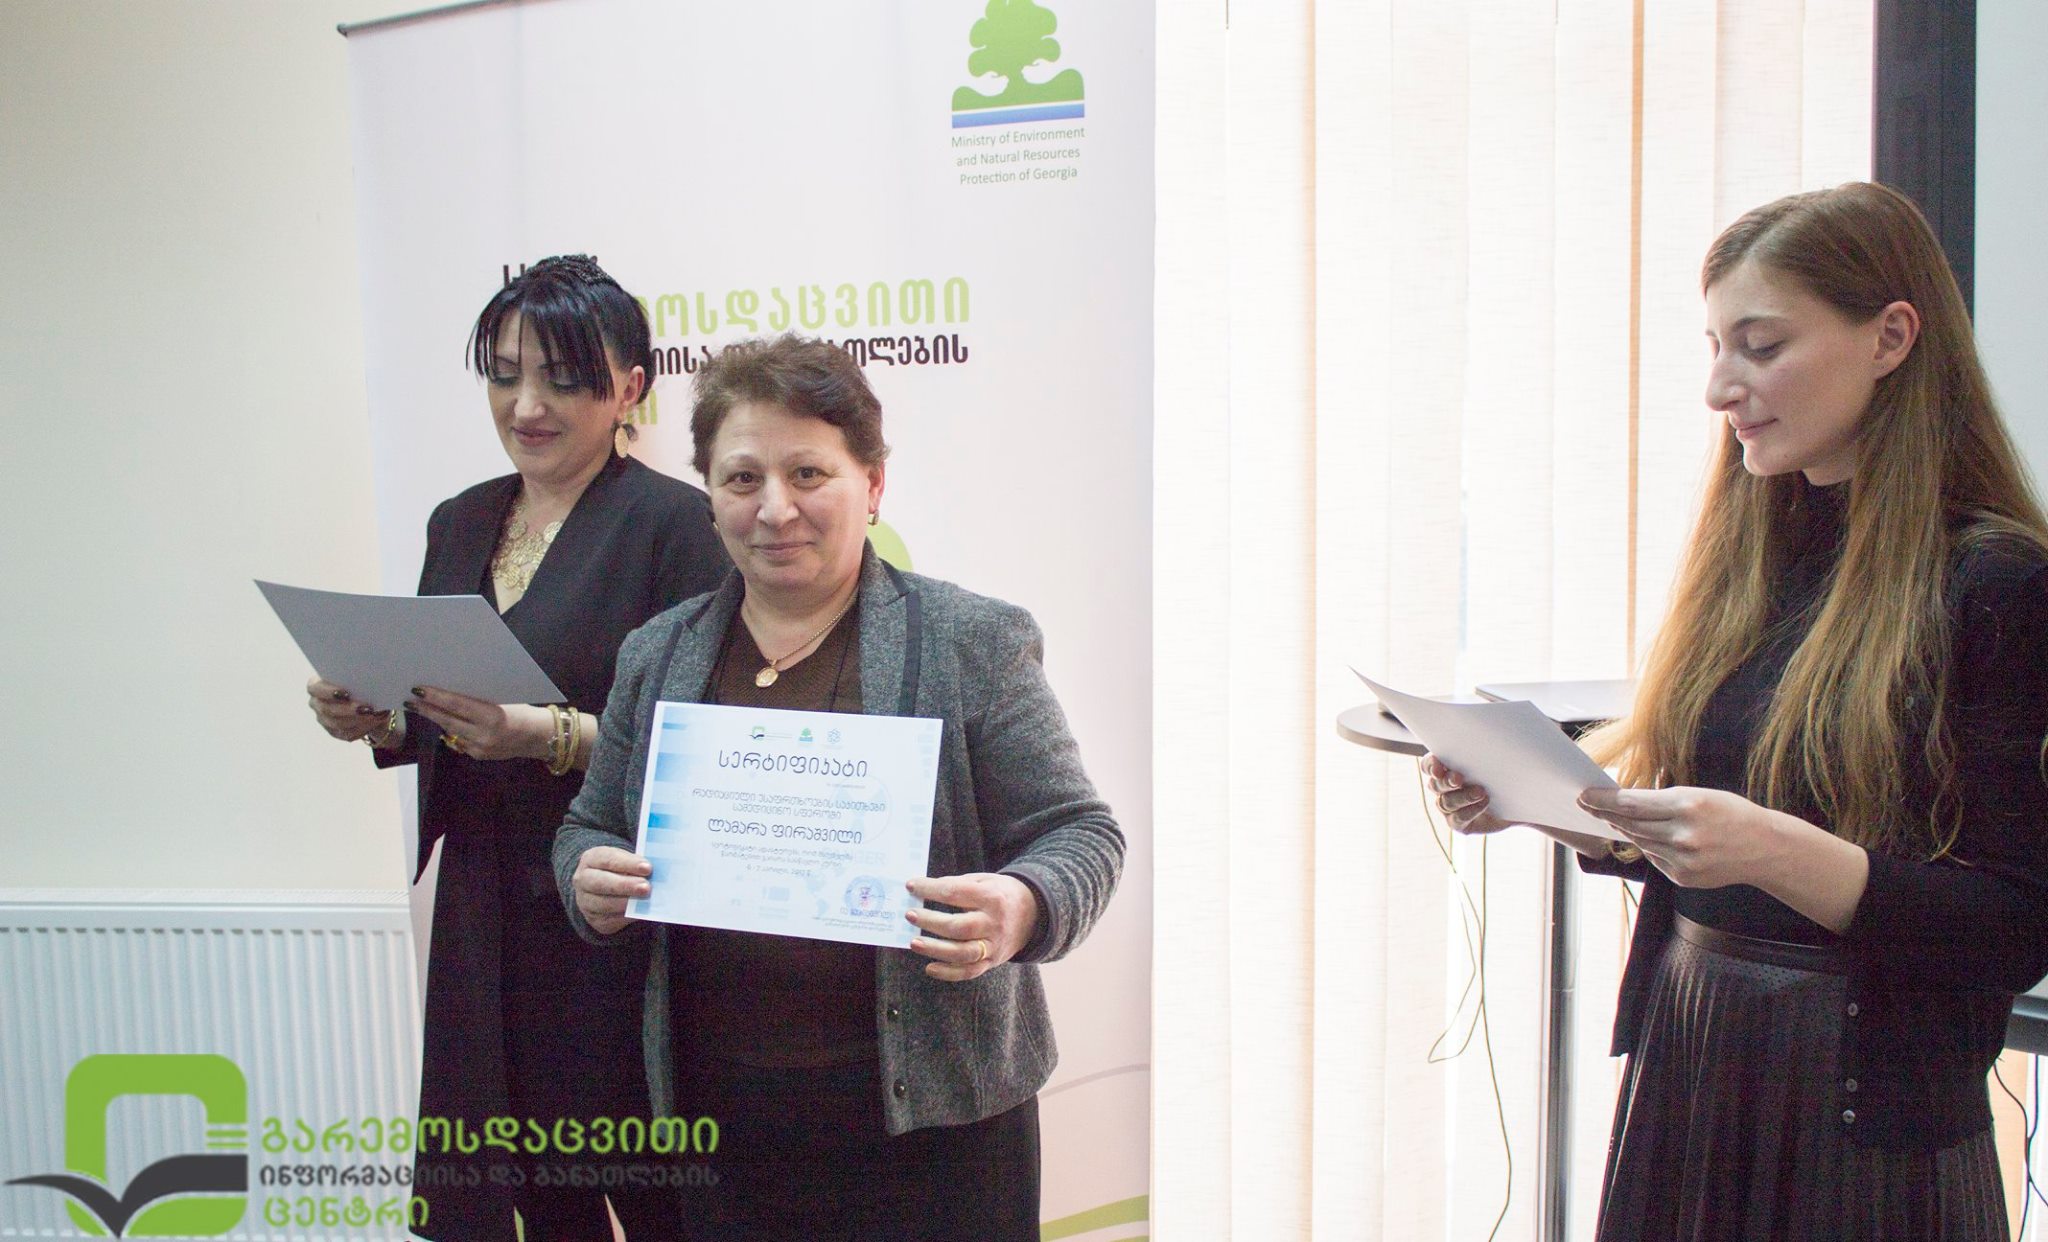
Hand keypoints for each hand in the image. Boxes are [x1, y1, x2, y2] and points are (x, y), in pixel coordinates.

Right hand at [306, 677, 396, 743]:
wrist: (369, 700)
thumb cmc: (361, 682)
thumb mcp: (359, 676)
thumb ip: (357, 676)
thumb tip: (369, 678)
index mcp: (317, 686)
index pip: (315, 689)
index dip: (328, 692)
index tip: (346, 693)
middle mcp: (317, 703)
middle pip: (327, 709)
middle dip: (348, 710)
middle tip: (366, 708)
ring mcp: (324, 720)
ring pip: (338, 724)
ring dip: (358, 720)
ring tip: (374, 715)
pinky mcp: (336, 732)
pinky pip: (347, 733)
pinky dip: (363, 727)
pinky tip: (375, 720)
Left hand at [407, 686, 549, 761]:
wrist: (542, 737)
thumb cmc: (524, 710)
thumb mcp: (504, 699)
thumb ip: (479, 700)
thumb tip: (452, 691)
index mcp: (492, 717)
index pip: (456, 705)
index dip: (435, 698)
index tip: (418, 690)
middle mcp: (484, 735)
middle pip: (448, 721)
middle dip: (427, 710)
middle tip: (410, 701)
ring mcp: (480, 749)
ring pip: (451, 731)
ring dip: (437, 719)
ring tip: (422, 708)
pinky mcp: (479, 756)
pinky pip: (459, 741)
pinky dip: (452, 730)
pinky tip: (445, 721)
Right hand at [572, 846, 651, 935]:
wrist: (603, 888)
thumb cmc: (619, 869)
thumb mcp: (625, 860)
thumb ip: (636, 865)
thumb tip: (655, 873)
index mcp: (591, 859)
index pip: (608, 859)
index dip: (628, 864)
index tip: (648, 868)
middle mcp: (583, 880)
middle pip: (601, 883)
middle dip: (625, 885)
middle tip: (646, 887)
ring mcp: (585, 901)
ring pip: (603, 904)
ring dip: (626, 903)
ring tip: (644, 900)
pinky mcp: (594, 919)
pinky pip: (609, 920)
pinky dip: (626, 917)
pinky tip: (639, 912)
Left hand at [903, 873, 1039, 981]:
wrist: (1034, 913)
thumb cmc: (1000, 894)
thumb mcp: (986, 880)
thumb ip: (959, 884)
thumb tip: (926, 890)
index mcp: (991, 897)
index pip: (955, 893)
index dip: (930, 889)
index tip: (911, 886)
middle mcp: (994, 923)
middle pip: (959, 927)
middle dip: (930, 921)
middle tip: (910, 915)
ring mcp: (994, 945)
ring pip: (963, 953)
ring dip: (935, 950)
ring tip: (913, 943)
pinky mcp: (992, 961)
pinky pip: (970, 971)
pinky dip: (948, 973)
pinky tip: (929, 968)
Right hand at [1420, 753, 1516, 834]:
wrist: (1517, 800)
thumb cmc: (1503, 773)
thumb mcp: (1495, 759)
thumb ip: (1485, 751)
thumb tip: (1491, 730)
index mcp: (1445, 769)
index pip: (1428, 765)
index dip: (1430, 765)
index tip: (1439, 765)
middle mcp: (1443, 788)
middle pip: (1435, 784)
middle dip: (1446, 781)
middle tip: (1459, 778)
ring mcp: (1449, 807)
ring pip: (1445, 802)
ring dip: (1462, 797)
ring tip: (1481, 792)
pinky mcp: (1458, 823)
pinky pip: (1457, 819)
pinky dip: (1470, 811)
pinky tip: (1484, 803)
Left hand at [1576, 786, 1783, 889]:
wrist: (1765, 848)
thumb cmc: (1731, 814)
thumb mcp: (1699, 795)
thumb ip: (1662, 802)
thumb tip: (1622, 805)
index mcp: (1688, 805)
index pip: (1631, 803)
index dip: (1603, 800)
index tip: (1585, 796)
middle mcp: (1683, 834)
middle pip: (1630, 824)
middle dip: (1606, 814)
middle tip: (1588, 806)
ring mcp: (1683, 859)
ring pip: (1640, 842)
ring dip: (1625, 830)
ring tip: (1613, 819)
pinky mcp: (1684, 877)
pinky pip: (1655, 859)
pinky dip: (1650, 847)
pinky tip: (1651, 839)